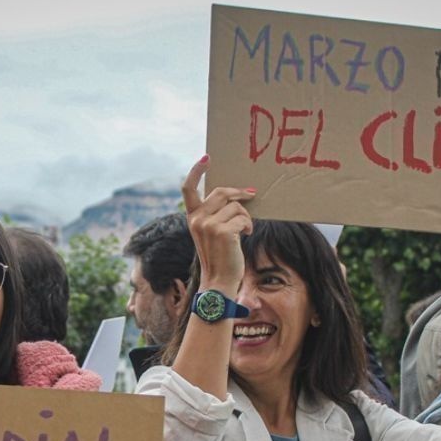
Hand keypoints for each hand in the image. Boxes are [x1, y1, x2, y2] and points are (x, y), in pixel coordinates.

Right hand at [181, 155, 254, 290]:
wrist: (218, 281)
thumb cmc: (219, 257)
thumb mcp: (211, 233)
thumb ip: (215, 214)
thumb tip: (236, 195)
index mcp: (192, 218)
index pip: (189, 189)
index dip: (196, 171)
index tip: (207, 158)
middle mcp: (197, 219)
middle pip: (221, 192)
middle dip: (239, 193)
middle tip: (251, 194)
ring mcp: (208, 225)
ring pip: (236, 207)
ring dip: (245, 217)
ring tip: (244, 230)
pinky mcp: (223, 231)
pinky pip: (243, 218)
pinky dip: (248, 225)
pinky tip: (245, 235)